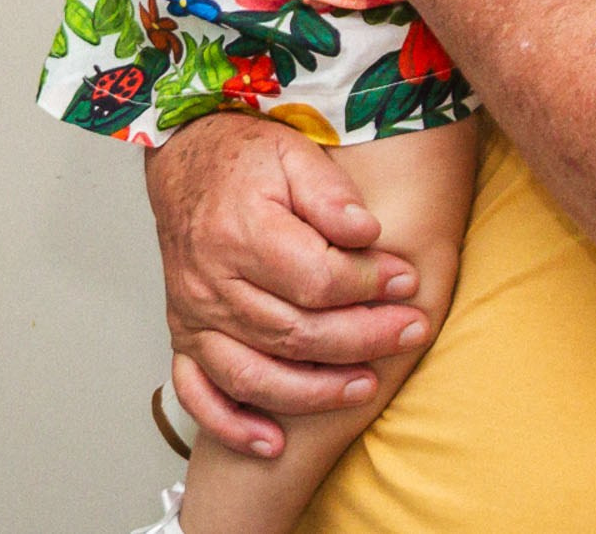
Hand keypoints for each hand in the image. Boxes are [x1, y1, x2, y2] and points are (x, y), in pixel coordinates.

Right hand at [146, 113, 427, 457]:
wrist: (187, 161)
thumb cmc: (246, 159)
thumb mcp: (295, 153)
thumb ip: (331, 194)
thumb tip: (368, 234)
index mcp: (240, 233)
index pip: (314, 278)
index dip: (368, 286)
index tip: (406, 282)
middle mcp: (210, 283)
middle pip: (293, 333)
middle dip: (362, 339)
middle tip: (411, 331)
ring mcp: (193, 316)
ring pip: (252, 375)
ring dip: (312, 393)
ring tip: (365, 387)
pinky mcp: (184, 337)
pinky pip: (198, 394)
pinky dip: (231, 426)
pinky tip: (272, 443)